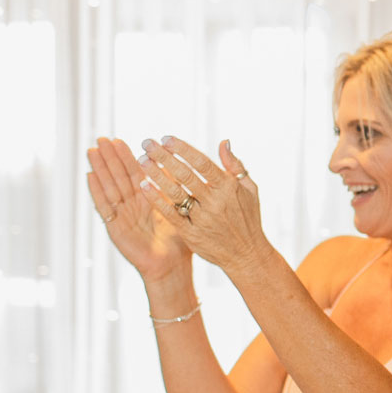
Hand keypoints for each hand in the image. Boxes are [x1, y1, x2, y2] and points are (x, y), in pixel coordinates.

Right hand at [86, 137, 189, 280]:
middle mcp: (132, 206)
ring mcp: (122, 216)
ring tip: (91, 151)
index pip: (134, 174)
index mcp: (147, 200)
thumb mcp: (177, 209)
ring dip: (100, 169)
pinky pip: (104, 206)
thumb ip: (173, 188)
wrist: (173, 267)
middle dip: (109, 158)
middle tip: (101, 139)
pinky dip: (96, 191)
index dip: (125, 157)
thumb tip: (174, 162)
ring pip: (109, 187)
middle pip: (119, 177)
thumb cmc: (179, 241)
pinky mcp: (115, 228)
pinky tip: (89, 176)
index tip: (118, 140)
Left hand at [135, 137, 269, 274]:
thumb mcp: (250, 189)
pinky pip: (170, 213)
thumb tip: (224, 142)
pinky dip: (156, 199)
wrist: (247, 254)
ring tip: (142, 161)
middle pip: (185, 174)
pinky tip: (144, 186)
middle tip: (147, 143)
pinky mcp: (191, 233)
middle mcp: (215, 202)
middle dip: (164, 156)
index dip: (183, 149)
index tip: (166, 138)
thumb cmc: (248, 218)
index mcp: (229, 188)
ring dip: (156, 175)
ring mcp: (202, 218)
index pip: (202, 163)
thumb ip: (235, 166)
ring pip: (175, 192)